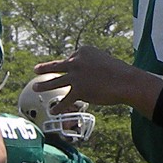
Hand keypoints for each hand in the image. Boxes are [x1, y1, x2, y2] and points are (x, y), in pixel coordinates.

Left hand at [34, 46, 162, 117]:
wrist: (127, 82)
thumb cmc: (120, 72)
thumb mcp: (104, 61)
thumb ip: (92, 66)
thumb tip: (84, 78)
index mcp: (84, 51)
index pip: (72, 58)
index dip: (74, 66)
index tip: (76, 70)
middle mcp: (76, 61)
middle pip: (58, 66)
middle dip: (45, 68)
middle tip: (36, 69)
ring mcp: (76, 76)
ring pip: (56, 82)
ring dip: (44, 85)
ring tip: (35, 87)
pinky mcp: (78, 90)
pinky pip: (65, 100)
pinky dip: (59, 107)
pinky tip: (54, 111)